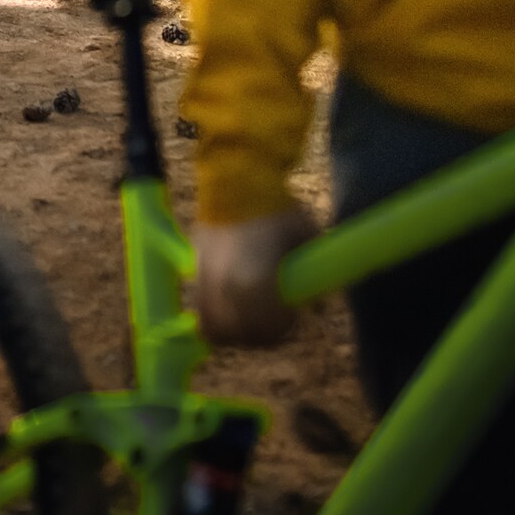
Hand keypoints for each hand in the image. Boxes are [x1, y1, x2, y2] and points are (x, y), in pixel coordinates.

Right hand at [193, 206, 319, 346]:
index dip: (285, 328)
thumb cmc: (278, 208)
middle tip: (277, 320)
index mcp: (256, 283)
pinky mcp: (195, 270)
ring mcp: (207, 280)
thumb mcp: (308, 238)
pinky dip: (217, 317)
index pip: (270, 329)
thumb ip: (315, 276)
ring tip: (252, 318)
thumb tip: (319, 307)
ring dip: (236, 331)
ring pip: (217, 328)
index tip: (294, 316)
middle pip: (244, 335)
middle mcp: (227, 288)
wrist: (236, 178)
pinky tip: (231, 307)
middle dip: (263, 334)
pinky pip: (202, 310)